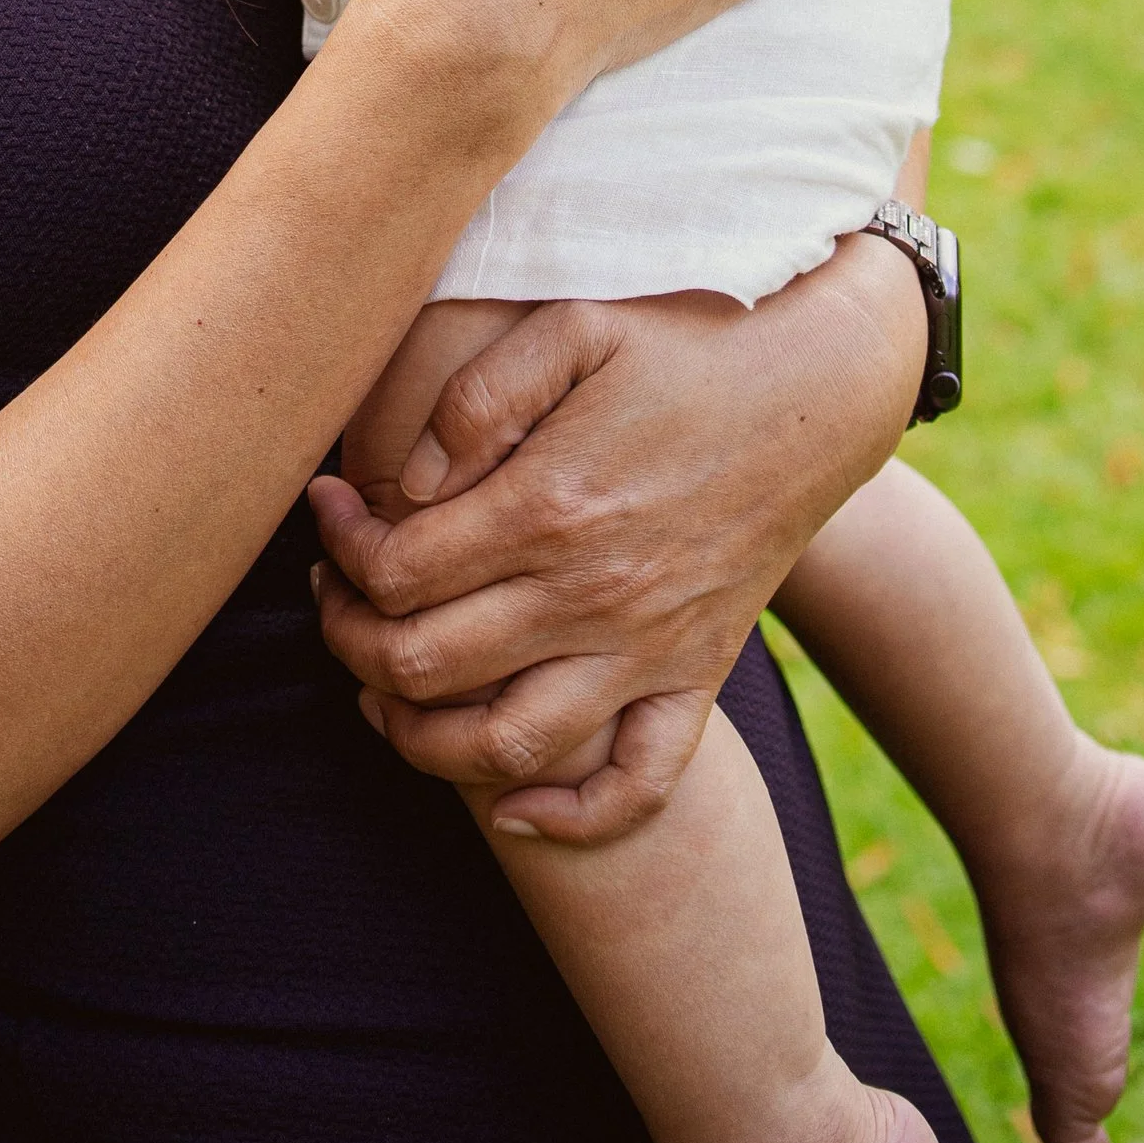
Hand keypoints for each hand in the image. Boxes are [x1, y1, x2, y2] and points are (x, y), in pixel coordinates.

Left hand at [309, 233, 927, 843]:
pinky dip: (569, 818)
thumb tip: (410, 486)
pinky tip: (509, 805)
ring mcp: (647, 648)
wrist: (815, 386)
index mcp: (550, 505)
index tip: (328, 508)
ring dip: (418, 738)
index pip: (397, 571)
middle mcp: (592, 595)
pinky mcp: (696, 676)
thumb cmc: (682, 342)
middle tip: (332, 590)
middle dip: (348, 637)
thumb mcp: (573, 324)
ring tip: (380, 688)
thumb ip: (477, 399)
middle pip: (424, 666)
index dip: (341, 548)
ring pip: (506, 747)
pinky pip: (637, 785)